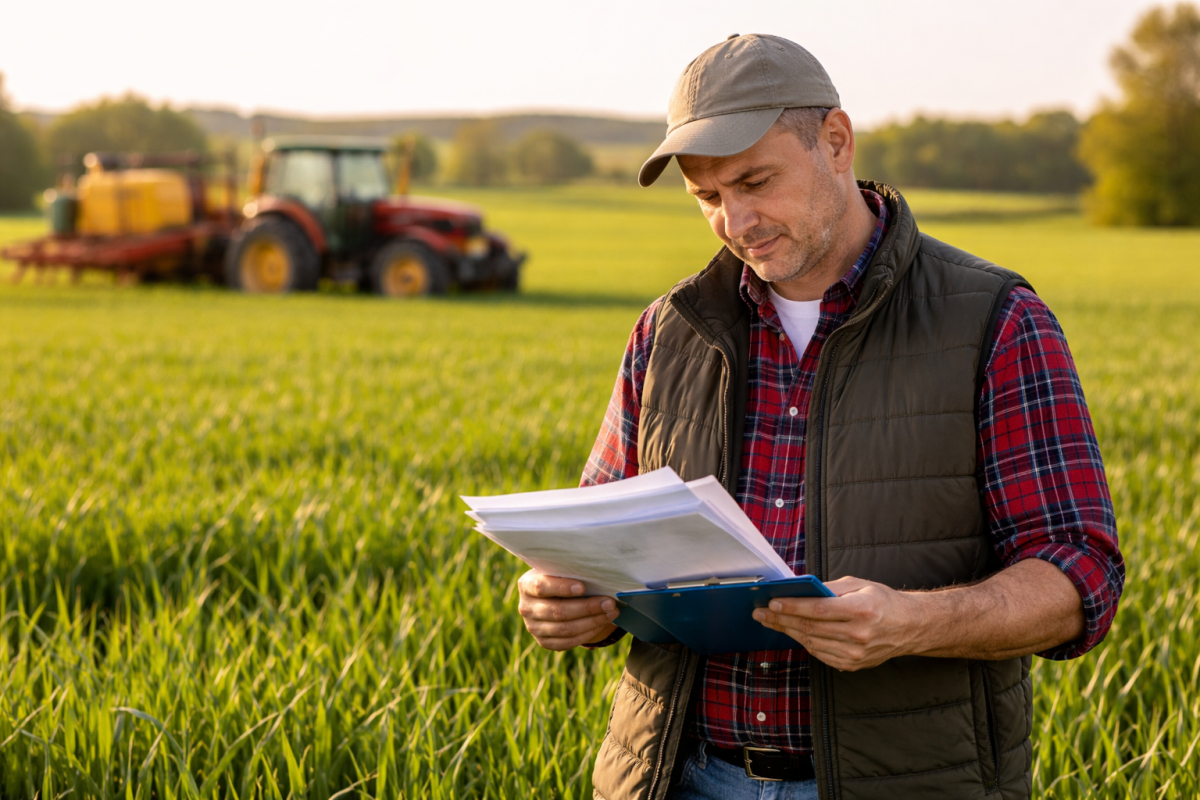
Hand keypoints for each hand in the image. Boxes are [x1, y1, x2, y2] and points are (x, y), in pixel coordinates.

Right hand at [517, 570, 619, 650]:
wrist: (551, 596)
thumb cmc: (560, 578)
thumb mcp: (559, 570)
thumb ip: (571, 572)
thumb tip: (600, 576)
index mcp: (526, 584)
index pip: (541, 587)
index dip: (562, 588)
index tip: (582, 587)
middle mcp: (525, 607)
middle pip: (558, 611)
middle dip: (587, 607)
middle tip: (609, 602)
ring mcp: (533, 627)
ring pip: (565, 629)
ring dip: (592, 622)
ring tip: (611, 613)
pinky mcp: (544, 642)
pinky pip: (567, 642)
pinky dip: (587, 633)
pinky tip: (601, 624)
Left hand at [752, 576, 915, 670]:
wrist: (910, 627)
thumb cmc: (883, 601)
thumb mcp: (859, 585)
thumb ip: (829, 588)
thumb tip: (799, 590)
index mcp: (862, 610)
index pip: (819, 610)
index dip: (793, 607)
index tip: (772, 602)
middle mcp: (859, 634)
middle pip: (811, 628)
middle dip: (782, 619)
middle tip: (761, 613)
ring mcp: (856, 653)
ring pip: (812, 642)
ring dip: (788, 632)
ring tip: (770, 622)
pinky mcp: (853, 664)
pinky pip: (820, 654)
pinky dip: (804, 642)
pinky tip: (792, 632)